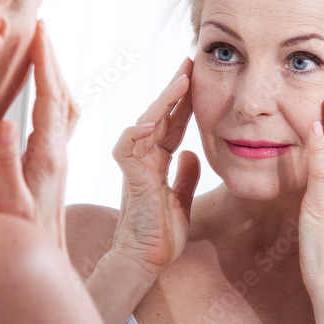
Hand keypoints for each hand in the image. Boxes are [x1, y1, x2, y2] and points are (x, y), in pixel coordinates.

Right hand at [0, 21, 78, 249]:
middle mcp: (58, 153)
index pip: (49, 98)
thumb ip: (5, 164)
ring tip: (43, 48)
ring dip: (55, 75)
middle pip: (62, 95)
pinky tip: (46, 92)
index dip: (45, 63)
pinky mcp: (53, 166)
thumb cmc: (22, 240)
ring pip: (64, 107)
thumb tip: (6, 122)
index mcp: (48, 156)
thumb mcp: (8, 204)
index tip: (40, 30)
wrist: (45, 269)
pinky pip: (59, 121)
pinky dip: (53, 96)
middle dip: (52, 59)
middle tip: (42, 27)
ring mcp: (57, 159)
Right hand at [110, 58, 199, 275]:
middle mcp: (144, 159)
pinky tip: (149, 122)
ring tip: (180, 80)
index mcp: (158, 162)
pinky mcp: (130, 180)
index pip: (171, 123)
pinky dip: (134, 134)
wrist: (146, 261)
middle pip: (158, 115)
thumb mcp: (182, 199)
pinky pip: (126, 150)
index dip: (184, 101)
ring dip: (161, 102)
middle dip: (174, 88)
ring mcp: (135, 167)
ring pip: (143, 124)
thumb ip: (186, 175)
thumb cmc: (160, 235)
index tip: (197, 76)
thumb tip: (193, 153)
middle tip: (190, 62)